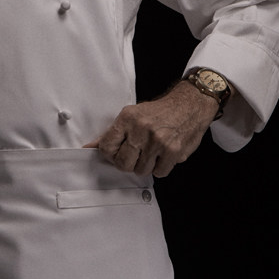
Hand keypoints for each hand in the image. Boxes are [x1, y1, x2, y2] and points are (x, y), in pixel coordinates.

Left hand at [85, 81, 219, 177]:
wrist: (189, 105)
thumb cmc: (158, 112)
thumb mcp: (132, 115)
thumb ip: (112, 133)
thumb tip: (90, 147)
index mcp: (127, 118)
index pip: (107, 147)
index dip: (110, 155)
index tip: (117, 153)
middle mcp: (141, 129)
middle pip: (123, 164)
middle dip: (128, 163)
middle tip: (135, 155)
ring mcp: (157, 141)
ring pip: (141, 170)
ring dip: (145, 166)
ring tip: (151, 152)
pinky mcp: (173, 151)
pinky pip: (159, 173)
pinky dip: (160, 168)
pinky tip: (162, 155)